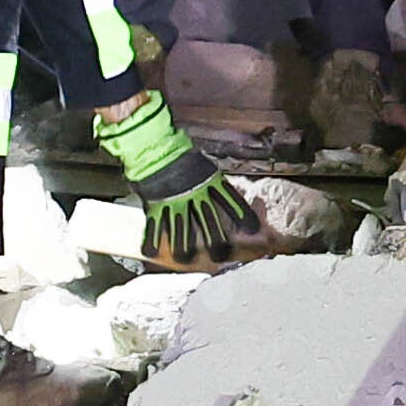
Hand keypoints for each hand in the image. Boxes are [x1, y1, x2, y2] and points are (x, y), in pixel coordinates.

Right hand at [98, 93, 254, 269]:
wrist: (153, 146)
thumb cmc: (180, 155)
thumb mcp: (204, 167)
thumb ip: (213, 184)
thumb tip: (226, 198)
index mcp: (209, 182)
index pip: (231, 200)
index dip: (243, 215)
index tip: (253, 229)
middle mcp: (194, 194)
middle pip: (209, 223)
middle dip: (216, 242)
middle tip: (219, 256)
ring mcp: (174, 201)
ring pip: (181, 232)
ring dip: (184, 248)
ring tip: (185, 259)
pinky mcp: (155, 206)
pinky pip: (154, 227)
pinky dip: (152, 241)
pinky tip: (152, 253)